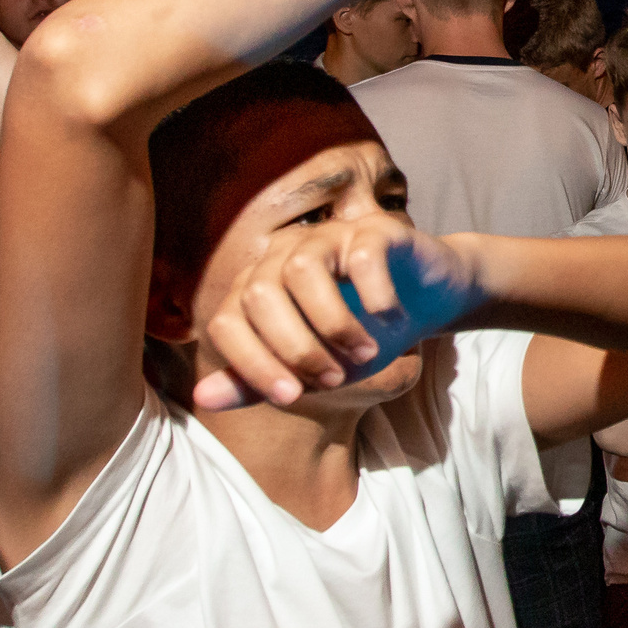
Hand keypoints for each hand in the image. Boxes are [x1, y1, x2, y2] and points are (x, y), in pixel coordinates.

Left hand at [193, 215, 482, 410]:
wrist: (424, 302)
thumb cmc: (361, 335)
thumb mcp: (310, 370)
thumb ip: (258, 382)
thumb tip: (202, 397)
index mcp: (257, 287)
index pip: (226, 322)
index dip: (251, 364)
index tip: (291, 397)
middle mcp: (283, 255)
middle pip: (260, 296)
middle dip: (296, 349)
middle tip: (335, 380)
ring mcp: (328, 237)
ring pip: (303, 271)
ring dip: (334, 324)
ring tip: (366, 353)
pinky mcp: (373, 230)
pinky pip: (362, 255)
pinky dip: (376, 295)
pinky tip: (391, 318)